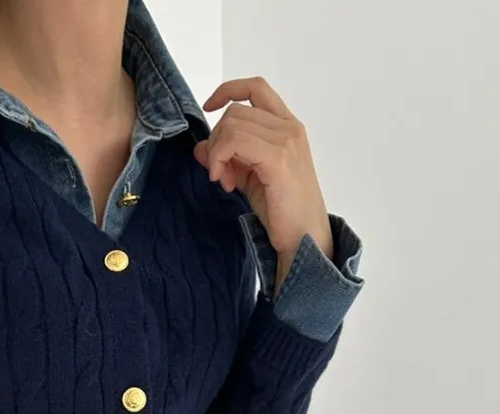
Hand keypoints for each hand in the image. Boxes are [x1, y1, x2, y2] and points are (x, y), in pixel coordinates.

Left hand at [193, 76, 333, 278]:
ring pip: (231, 124)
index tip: (208, 107)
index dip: (227, 90)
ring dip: (216, 154)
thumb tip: (199, 147)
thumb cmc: (282, 210)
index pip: (255, 88)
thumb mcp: (247, 177)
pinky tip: (223, 182)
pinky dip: (219, 159)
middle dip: (216, 141)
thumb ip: (227, 157)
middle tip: (218, 173)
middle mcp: (289, 127)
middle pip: (234, 112)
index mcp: (287, 126)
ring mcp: (285, 140)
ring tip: (224, 181)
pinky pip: (233, 141)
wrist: (304, 236)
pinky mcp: (277, 158)